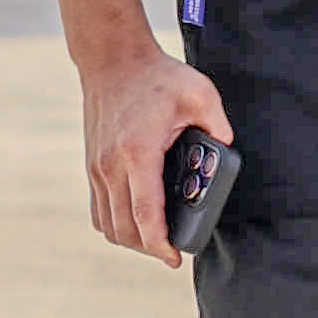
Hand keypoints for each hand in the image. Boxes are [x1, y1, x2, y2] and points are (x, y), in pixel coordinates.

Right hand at [81, 47, 232, 267]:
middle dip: (149, 248)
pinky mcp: (92, 166)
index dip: (160, 244)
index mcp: (138, 151)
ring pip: (107, 224)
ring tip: (157, 240)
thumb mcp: (199, 92)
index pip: (145, 214)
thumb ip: (218, 124)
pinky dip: (116, 225)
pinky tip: (136, 222)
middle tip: (173, 250)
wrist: (112, 59)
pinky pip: (98, 211)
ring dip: (131, 240)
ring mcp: (97, 168)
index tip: (175, 258)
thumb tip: (226, 149)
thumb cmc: (156, 77)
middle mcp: (111, 165)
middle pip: (124, 228)